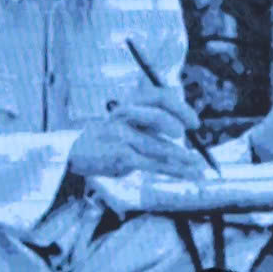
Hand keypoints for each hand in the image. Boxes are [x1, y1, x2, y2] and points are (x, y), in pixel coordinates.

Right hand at [70, 88, 203, 178]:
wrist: (73, 153)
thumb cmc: (107, 138)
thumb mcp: (127, 121)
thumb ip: (150, 118)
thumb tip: (182, 116)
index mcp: (129, 105)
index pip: (158, 97)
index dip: (180, 108)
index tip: (194, 123)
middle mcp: (124, 117)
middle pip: (157, 115)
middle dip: (178, 125)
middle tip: (188, 137)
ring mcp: (122, 136)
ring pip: (159, 145)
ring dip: (183, 156)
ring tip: (199, 165)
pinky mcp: (122, 157)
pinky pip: (154, 164)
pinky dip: (175, 170)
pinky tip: (189, 174)